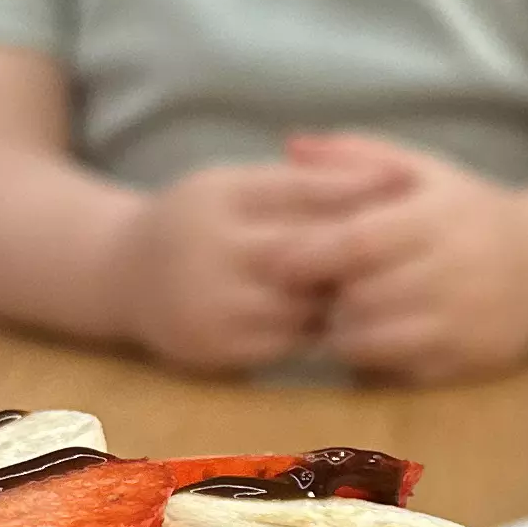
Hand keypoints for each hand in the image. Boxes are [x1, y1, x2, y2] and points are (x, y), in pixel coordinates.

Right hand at [120, 151, 406, 371]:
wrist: (121, 275)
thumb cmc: (198, 220)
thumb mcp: (232, 183)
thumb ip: (297, 180)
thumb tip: (387, 175)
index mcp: (221, 196)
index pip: (302, 189)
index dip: (358, 189)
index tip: (406, 185)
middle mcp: (212, 250)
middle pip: (310, 254)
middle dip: (357, 254)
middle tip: (406, 247)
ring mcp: (211, 306)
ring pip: (305, 306)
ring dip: (342, 299)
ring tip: (378, 288)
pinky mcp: (215, 351)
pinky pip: (286, 344)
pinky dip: (314, 330)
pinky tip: (332, 319)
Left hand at [286, 135, 527, 380]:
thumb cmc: (470, 213)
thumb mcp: (424, 170)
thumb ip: (356, 155)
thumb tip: (289, 145)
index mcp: (438, 219)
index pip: (359, 242)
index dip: (309, 254)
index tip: (273, 260)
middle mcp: (455, 273)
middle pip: (361, 298)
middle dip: (323, 298)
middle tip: (307, 291)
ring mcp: (463, 324)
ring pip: (375, 342)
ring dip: (342, 332)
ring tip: (340, 312)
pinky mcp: (468, 363)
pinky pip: (399, 372)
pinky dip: (374, 359)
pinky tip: (374, 337)